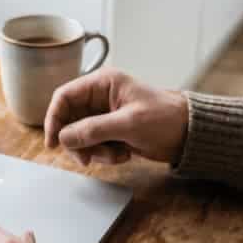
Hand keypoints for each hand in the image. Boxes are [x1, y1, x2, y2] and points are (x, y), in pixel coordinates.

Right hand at [44, 67, 188, 165]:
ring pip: (81, 136)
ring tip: (117, 155)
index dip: (54, 118)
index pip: (64, 96)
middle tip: (87, 159)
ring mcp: (105, 115)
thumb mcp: (128, 124)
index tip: (53, 142)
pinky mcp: (112, 131)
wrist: (189, 134)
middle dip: (78, 142)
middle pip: (69, 120)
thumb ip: (93, 129)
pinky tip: (125, 154)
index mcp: (103, 83)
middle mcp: (100, 97)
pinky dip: (105, 155)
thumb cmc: (165, 119)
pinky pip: (95, 145)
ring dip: (94, 151)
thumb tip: (63, 138)